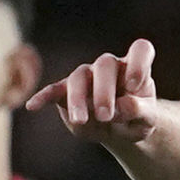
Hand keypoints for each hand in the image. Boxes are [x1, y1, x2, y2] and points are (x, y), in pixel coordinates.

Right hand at [29, 38, 162, 151]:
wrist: (121, 129)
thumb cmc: (137, 120)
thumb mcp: (146, 120)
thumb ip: (138, 111)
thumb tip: (122, 106)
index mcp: (135, 68)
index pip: (140, 50)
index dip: (138, 64)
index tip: (135, 86)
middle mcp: (110, 66)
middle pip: (104, 65)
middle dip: (103, 91)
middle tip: (106, 116)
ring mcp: (88, 76)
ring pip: (79, 77)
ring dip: (78, 98)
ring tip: (80, 120)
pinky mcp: (69, 91)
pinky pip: (55, 90)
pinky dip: (44, 96)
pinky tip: (32, 106)